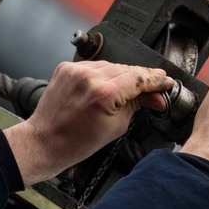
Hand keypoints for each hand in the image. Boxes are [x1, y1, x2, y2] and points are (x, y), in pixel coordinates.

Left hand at [3, 61, 173, 186]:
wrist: (43, 142)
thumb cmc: (74, 142)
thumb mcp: (116, 127)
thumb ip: (137, 106)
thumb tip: (155, 96)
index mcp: (104, 93)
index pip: (139, 79)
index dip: (155, 81)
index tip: (165, 82)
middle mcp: (89, 77)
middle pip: (127, 69)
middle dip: (142, 79)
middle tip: (154, 88)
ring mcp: (76, 70)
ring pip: (111, 65)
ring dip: (122, 75)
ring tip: (127, 91)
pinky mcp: (66, 68)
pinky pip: (93, 66)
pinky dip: (102, 74)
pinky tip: (105, 86)